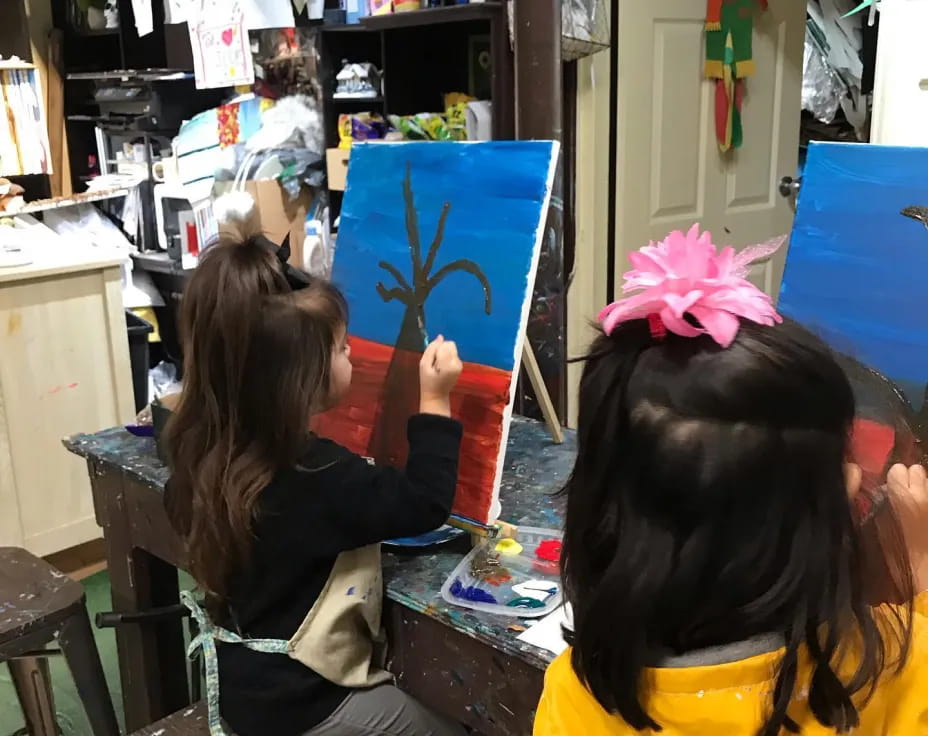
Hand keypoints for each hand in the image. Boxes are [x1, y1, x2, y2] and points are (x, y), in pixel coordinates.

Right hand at [419, 336, 462, 416]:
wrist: (436, 395)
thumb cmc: (427, 381)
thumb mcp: (423, 364)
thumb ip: (431, 349)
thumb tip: (440, 337)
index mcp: (448, 365)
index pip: (444, 345)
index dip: (436, 349)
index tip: (432, 359)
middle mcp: (457, 363)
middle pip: (450, 344)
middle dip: (441, 349)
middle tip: (435, 362)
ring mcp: (460, 365)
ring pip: (452, 348)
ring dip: (444, 353)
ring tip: (438, 366)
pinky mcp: (460, 365)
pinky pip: (453, 353)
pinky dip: (447, 357)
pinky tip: (442, 367)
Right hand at [886, 463, 927, 592]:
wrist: (926, 578)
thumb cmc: (897, 557)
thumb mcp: (875, 530)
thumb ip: (875, 506)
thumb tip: (879, 494)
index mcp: (900, 496)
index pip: (897, 470)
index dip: (892, 480)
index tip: (888, 492)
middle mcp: (922, 494)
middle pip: (917, 470)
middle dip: (910, 480)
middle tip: (903, 498)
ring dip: (923, 491)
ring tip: (917, 509)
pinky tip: (924, 518)